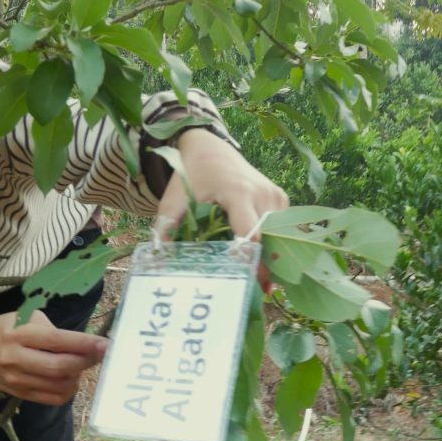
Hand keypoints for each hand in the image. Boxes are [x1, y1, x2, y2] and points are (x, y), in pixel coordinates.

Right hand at [0, 311, 107, 404]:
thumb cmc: (4, 329)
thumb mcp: (24, 318)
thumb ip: (52, 331)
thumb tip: (85, 345)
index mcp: (16, 334)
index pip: (56, 340)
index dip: (84, 344)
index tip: (105, 344)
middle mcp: (14, 358)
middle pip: (59, 367)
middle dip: (86, 361)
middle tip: (101, 354)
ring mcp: (16, 380)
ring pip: (59, 384)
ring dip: (78, 375)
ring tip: (81, 364)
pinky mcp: (19, 394)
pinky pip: (53, 398)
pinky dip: (68, 389)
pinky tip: (70, 378)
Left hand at [157, 128, 288, 291]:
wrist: (210, 146)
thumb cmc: (190, 174)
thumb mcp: (174, 199)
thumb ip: (166, 226)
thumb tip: (160, 260)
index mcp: (238, 193)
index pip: (251, 233)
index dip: (249, 259)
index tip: (245, 282)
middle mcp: (263, 194)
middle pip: (270, 239)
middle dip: (265, 266)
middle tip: (257, 293)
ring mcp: (276, 195)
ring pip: (279, 235)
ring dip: (271, 256)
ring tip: (261, 283)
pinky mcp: (281, 197)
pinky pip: (281, 227)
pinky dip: (273, 243)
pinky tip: (262, 260)